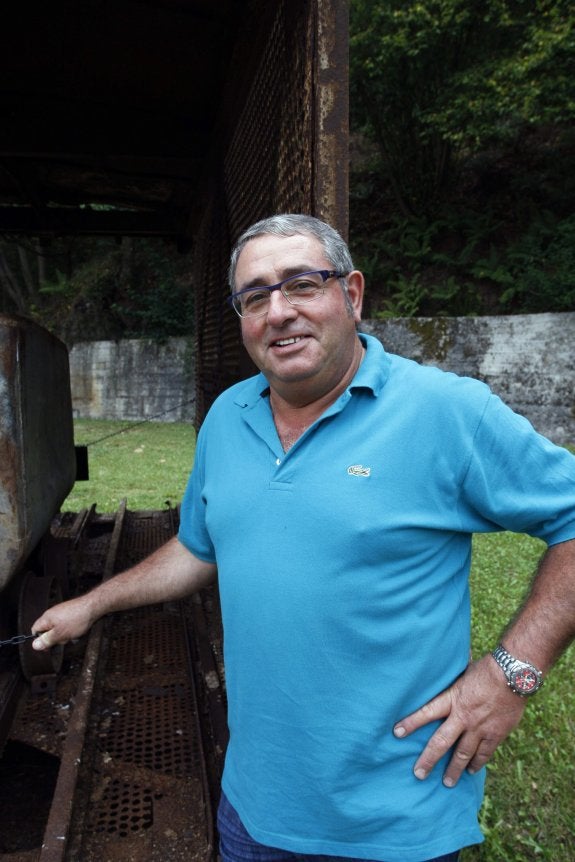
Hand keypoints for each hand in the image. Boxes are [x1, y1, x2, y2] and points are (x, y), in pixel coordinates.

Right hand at [31, 595, 95, 650]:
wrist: (93, 607)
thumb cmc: (77, 618)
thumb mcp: (60, 634)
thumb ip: (46, 640)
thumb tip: (35, 645)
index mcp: (46, 618)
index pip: (35, 630)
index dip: (39, 640)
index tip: (47, 646)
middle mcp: (52, 614)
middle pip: (48, 631)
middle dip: (56, 638)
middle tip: (64, 639)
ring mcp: (61, 613)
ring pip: (58, 630)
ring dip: (65, 635)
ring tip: (73, 634)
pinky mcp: (70, 614)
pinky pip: (67, 626)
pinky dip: (71, 630)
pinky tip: (77, 631)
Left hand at [393, 655, 527, 786]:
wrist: (513, 674)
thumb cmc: (487, 668)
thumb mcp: (462, 673)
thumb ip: (452, 683)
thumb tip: (440, 672)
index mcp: (452, 699)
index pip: (426, 712)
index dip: (411, 723)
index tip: (396, 733)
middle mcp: (463, 717)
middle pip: (441, 742)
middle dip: (428, 759)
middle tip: (419, 774)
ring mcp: (480, 728)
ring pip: (463, 754)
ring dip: (454, 769)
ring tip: (447, 782)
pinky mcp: (496, 734)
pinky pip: (484, 754)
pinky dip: (477, 763)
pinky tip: (472, 771)